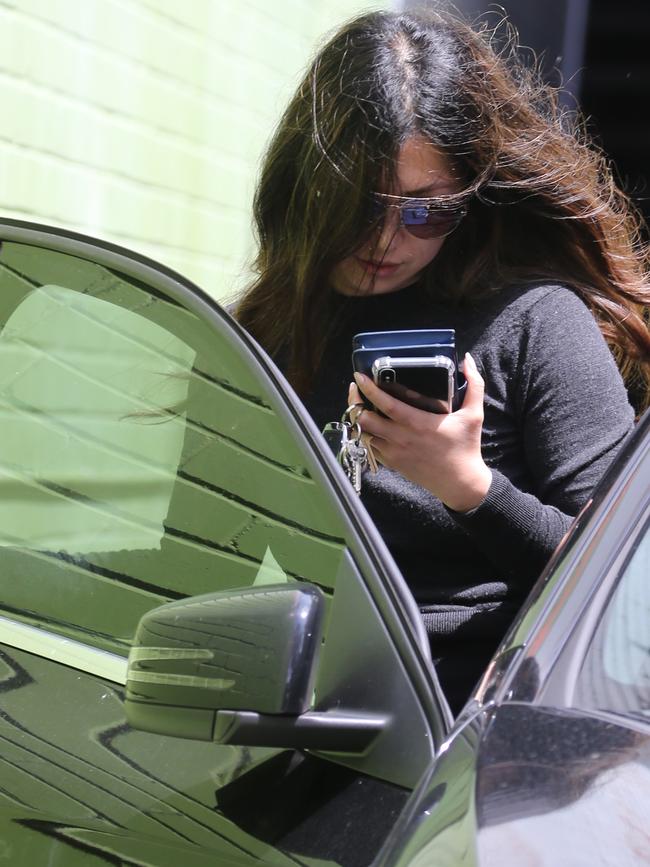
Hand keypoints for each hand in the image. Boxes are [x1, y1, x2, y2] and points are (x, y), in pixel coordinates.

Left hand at [349, 353, 491, 512]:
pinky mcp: (392, 464)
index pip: (385, 403)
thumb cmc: (466, 447)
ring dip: (358, 419)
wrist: (460, 483)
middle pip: (366, 419)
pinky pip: (370, 448)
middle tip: (354, 388)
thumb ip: (474, 384)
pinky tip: (369, 425)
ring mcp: (394, 452)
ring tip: (358, 405)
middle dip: (354, 402)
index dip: (368, 389)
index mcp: (417, 423)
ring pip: (364, 434)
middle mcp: (401, 438)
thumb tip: (468, 359)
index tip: (359, 376)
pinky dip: (366, 436)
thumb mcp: (474, 414)